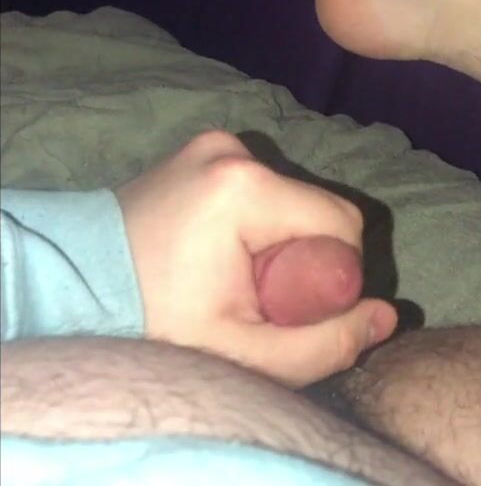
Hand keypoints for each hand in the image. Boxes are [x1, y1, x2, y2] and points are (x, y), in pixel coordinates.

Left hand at [115, 130, 396, 385]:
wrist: (77, 287)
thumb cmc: (155, 321)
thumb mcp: (243, 352)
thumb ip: (325, 343)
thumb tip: (388, 316)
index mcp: (244, 185)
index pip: (342, 222)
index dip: (335, 274)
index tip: (291, 306)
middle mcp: (233, 149)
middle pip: (314, 206)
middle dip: (304, 257)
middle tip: (256, 298)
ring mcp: (214, 143)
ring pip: (290, 196)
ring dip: (281, 238)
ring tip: (232, 275)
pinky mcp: (203, 148)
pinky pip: (261, 185)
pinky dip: (257, 219)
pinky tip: (220, 250)